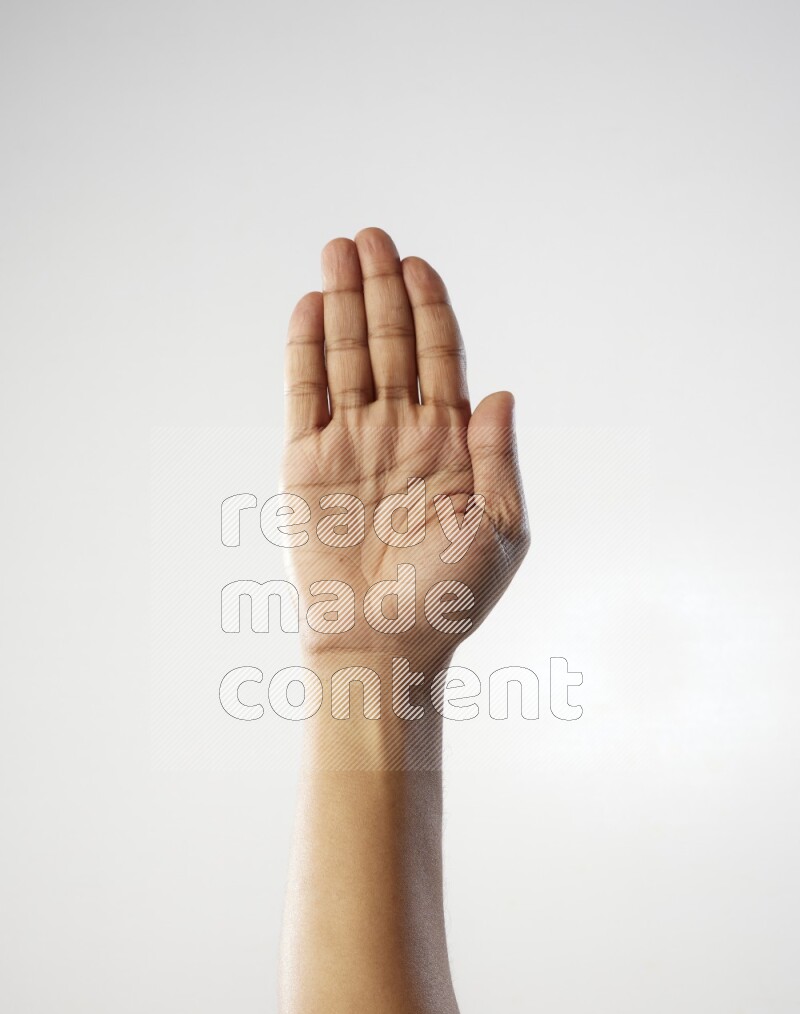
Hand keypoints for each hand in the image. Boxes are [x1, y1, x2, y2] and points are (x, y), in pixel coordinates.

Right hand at [281, 227, 528, 672]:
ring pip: (348, 356)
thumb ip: (498, 458)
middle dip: (382, 288)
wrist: (383, 643)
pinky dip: (306, 350)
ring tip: (339, 250)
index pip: (440, 359)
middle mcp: (400, 432)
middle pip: (391, 343)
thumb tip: (501, 391)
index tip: (418, 266)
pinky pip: (305, 394)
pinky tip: (311, 306)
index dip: (430, 310)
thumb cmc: (450, 597)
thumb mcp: (499, 529)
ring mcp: (352, 443)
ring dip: (344, 303)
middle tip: (371, 236)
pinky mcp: (307, 463)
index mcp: (451, 443)